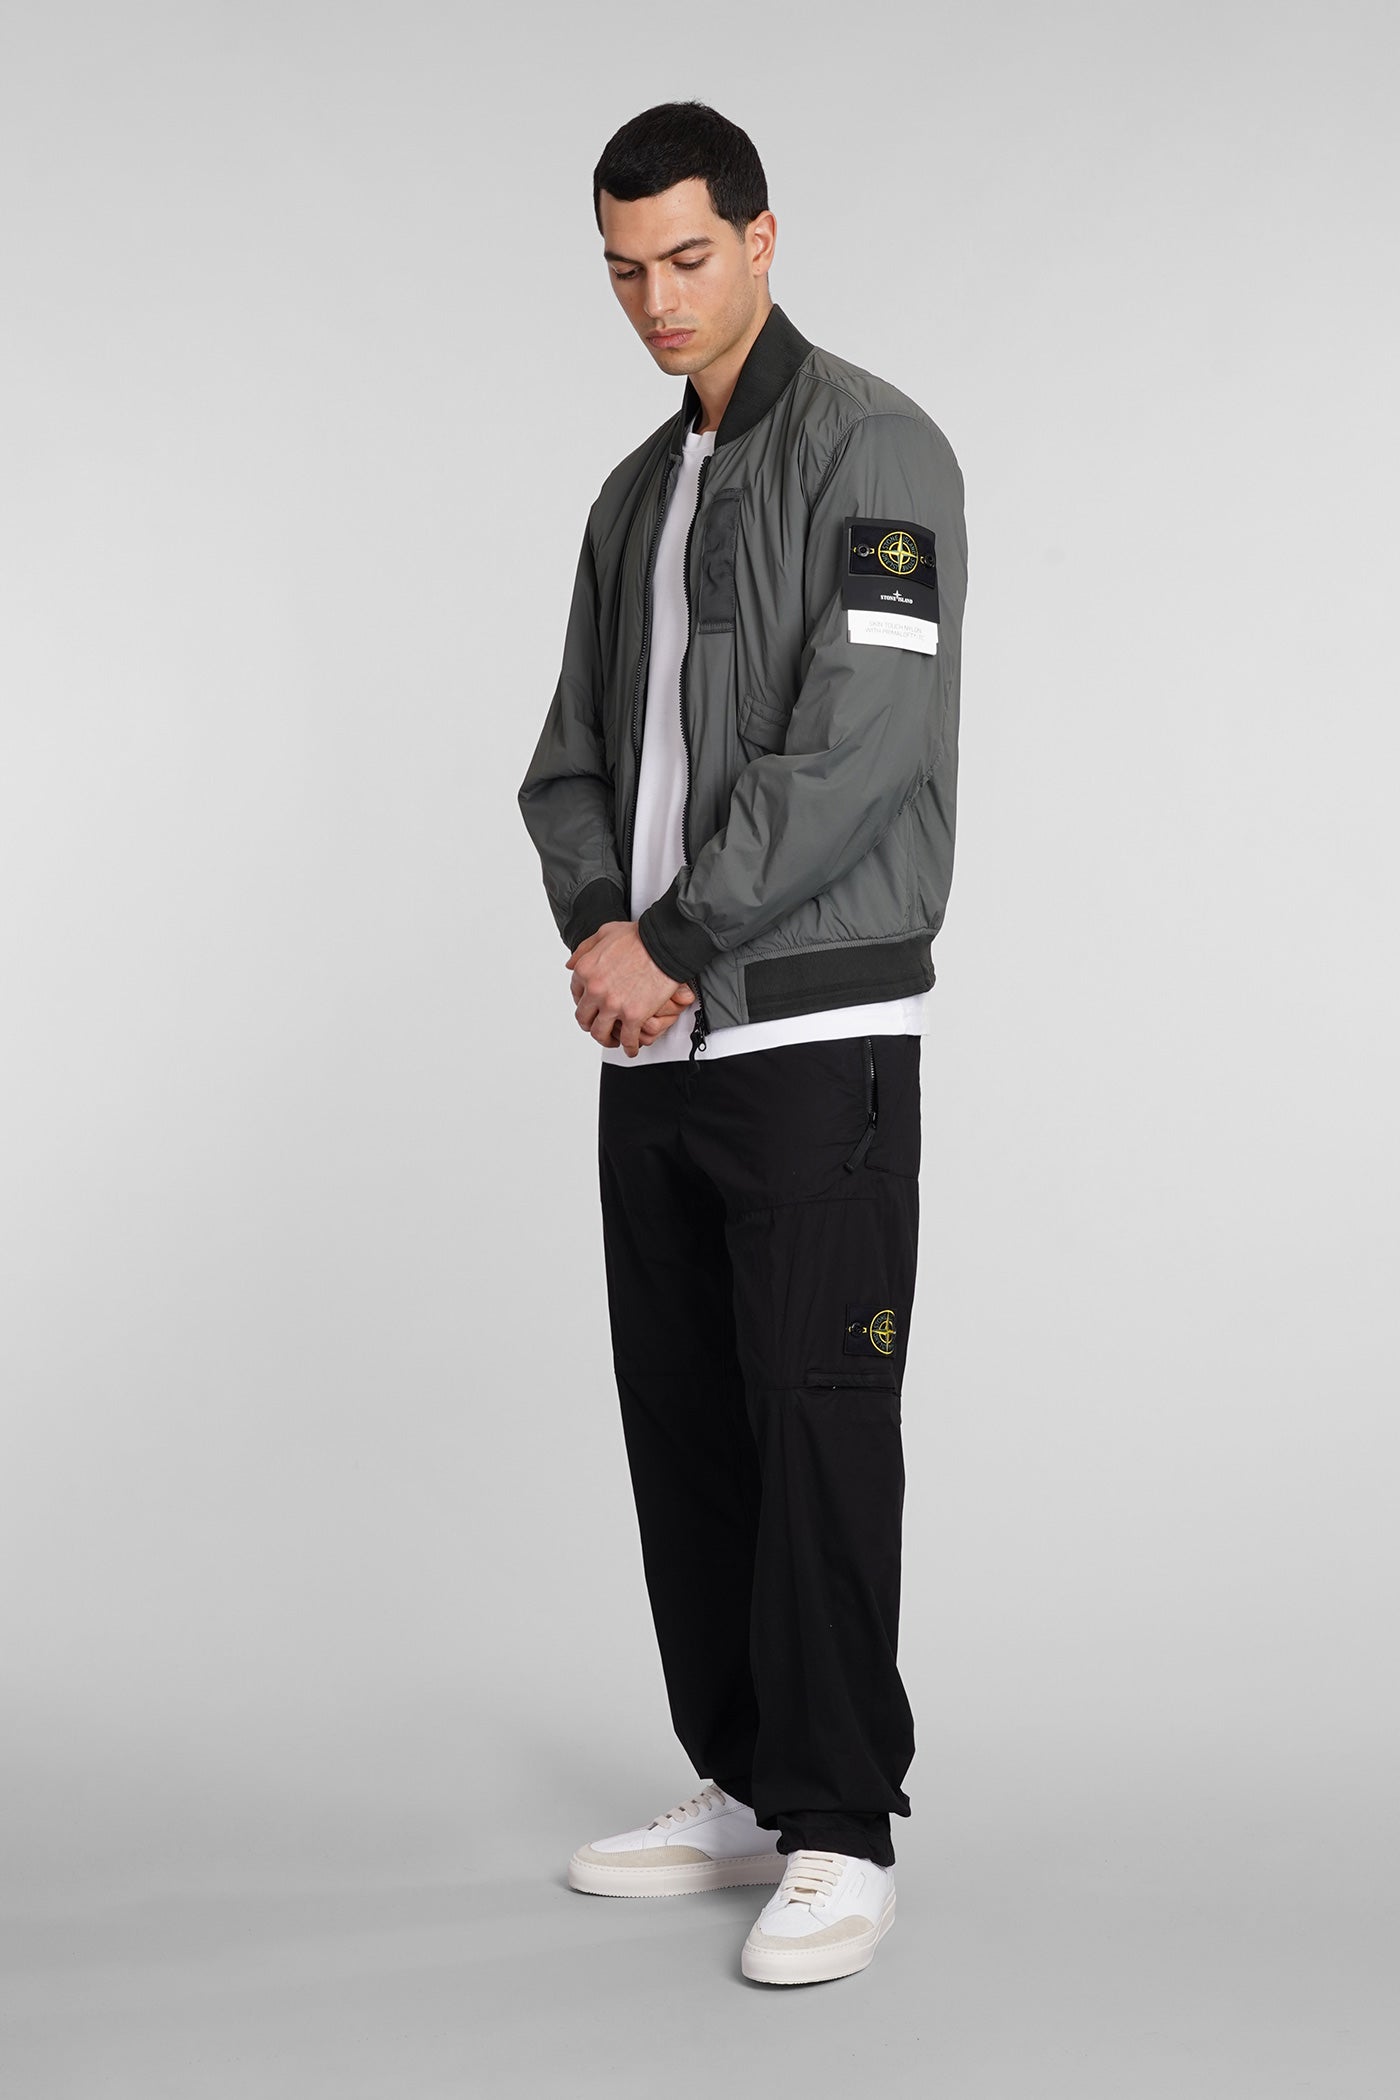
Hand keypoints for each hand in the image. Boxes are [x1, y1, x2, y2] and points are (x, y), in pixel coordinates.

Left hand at [565, 921, 694, 1056]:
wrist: (664, 943)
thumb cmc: (639, 936)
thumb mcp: (603, 933)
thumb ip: (584, 949)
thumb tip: (570, 965)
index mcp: (585, 971)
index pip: (576, 995)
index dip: (584, 1002)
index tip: (591, 1007)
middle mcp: (595, 990)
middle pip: (584, 1018)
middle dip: (590, 1024)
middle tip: (598, 1026)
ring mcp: (613, 1005)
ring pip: (600, 1033)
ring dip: (606, 1039)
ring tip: (613, 1040)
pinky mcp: (633, 1016)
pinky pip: (627, 1039)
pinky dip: (629, 1047)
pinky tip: (631, 1048)